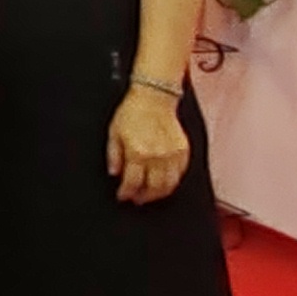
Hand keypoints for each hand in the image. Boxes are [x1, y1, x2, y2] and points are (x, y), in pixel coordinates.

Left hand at [107, 85, 192, 203]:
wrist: (154, 96)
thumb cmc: (133, 111)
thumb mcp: (114, 132)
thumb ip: (113, 155)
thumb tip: (114, 173)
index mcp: (138, 153)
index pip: (132, 183)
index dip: (126, 193)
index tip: (123, 196)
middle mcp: (156, 156)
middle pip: (152, 188)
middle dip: (143, 197)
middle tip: (137, 198)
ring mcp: (172, 155)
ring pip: (169, 185)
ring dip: (159, 193)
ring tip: (150, 193)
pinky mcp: (183, 151)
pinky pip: (180, 174)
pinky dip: (172, 181)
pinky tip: (164, 181)